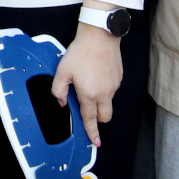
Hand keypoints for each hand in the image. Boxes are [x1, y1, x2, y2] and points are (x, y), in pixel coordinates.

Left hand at [51, 25, 122, 145]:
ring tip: (88, 82)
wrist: (100, 36)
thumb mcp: (62, 71)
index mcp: (89, 95)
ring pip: (108, 102)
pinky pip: (112, 90)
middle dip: (98, 118)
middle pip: (105, 117)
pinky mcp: (119, 78)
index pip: (90, 119)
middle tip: (88, 109)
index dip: (92, 133)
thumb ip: (58, 91)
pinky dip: (105, 89)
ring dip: (100, 101)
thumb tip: (62, 103)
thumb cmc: (81, 52)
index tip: (96, 142)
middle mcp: (104, 93)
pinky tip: (96, 75)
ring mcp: (114, 86)